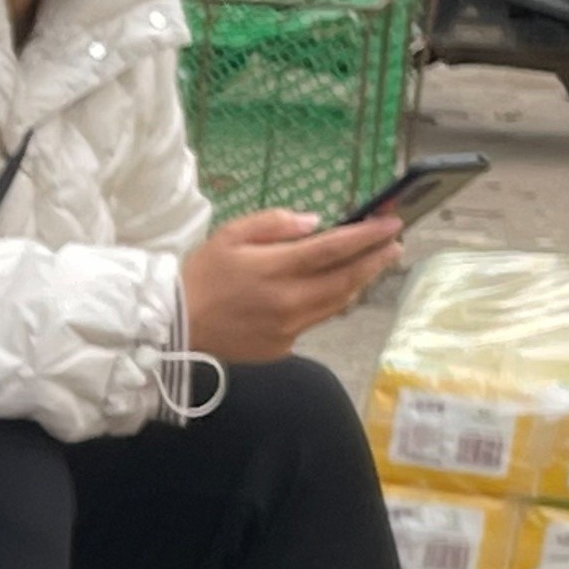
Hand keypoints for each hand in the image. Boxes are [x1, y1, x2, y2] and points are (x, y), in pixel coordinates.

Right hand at [177, 208, 404, 362]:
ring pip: (337, 303)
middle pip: (346, 279)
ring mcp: (288, 328)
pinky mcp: (282, 346)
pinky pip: (315, 321)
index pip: (334, 248)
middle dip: (375, 260)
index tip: (393, 223)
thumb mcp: (229, 235)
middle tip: (395, 245)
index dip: (368, 235)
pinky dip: (330, 302)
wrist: (173, 328)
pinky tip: (334, 291)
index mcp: (275, 269)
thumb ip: (273, 223)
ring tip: (372, 265)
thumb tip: (313, 223)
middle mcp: (288, 301)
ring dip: (359, 282)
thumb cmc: (200, 276)